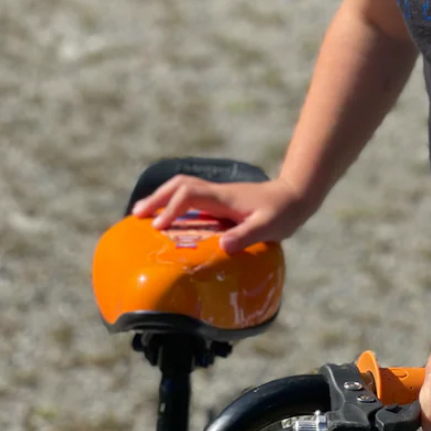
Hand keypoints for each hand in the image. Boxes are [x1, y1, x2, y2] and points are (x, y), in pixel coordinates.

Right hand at [131, 175, 309, 252]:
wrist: (295, 195)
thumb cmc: (283, 212)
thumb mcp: (268, 226)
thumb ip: (247, 235)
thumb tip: (223, 245)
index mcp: (223, 197)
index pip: (189, 194)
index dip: (172, 208)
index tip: (159, 227)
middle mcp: (217, 193)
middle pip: (179, 185)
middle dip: (157, 198)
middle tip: (136, 215)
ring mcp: (218, 195)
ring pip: (183, 188)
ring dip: (162, 198)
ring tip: (142, 215)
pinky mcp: (220, 201)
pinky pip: (190, 197)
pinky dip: (173, 203)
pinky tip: (168, 219)